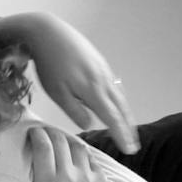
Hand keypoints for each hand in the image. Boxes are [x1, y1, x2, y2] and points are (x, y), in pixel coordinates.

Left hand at [1, 12, 137, 153]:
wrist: (48, 31)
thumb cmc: (48, 63)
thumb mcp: (56, 92)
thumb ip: (74, 110)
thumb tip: (90, 124)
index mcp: (93, 90)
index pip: (112, 118)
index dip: (122, 135)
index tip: (129, 150)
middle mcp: (103, 80)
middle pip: (121, 108)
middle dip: (128, 127)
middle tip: (134, 144)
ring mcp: (103, 70)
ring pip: (119, 96)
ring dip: (126, 114)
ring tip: (129, 127)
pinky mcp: (100, 62)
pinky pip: (114, 86)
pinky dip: (119, 100)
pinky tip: (117, 104)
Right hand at [16, 126, 113, 181]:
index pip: (42, 147)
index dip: (36, 134)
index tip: (32, 132)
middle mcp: (68, 177)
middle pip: (59, 140)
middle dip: (50, 132)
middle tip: (44, 132)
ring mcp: (87, 177)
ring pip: (77, 146)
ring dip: (67, 140)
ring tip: (60, 140)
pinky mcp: (101, 180)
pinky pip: (91, 158)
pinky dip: (82, 153)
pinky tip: (75, 155)